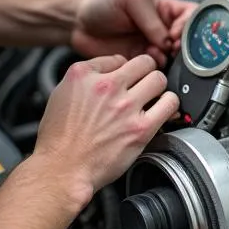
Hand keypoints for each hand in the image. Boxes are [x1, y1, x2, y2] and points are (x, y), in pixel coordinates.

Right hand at [34, 54, 179, 198]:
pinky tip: (162, 109)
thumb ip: (86, 78)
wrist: (62, 169)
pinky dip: (169, 104)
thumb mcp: (60, 94)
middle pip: (143, 63)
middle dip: (145, 73)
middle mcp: (106, 87)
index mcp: (83, 75)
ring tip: (153, 97)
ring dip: (158, 87)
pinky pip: (169, 103)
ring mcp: (125, 107)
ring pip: (159, 79)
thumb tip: (111, 70)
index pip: (117, 59)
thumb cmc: (59, 138)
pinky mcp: (140, 129)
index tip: (125, 79)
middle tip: (143, 84)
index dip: (123, 69)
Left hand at [71, 0, 194, 64]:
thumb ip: (151, 18)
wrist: (77, 22)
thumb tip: (166, 39)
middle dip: (181, 48)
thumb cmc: (101, 2)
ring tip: (152, 54)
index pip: (192, 17)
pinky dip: (152, 70)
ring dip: (166, 60)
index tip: (177, 35)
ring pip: (172, 60)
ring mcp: (151, 47)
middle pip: (186, 42)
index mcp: (165, 9)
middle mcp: (161, 29)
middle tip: (170, 49)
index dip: (190, 27)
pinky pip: (154, 71)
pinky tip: (143, 62)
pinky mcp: (139, 63)